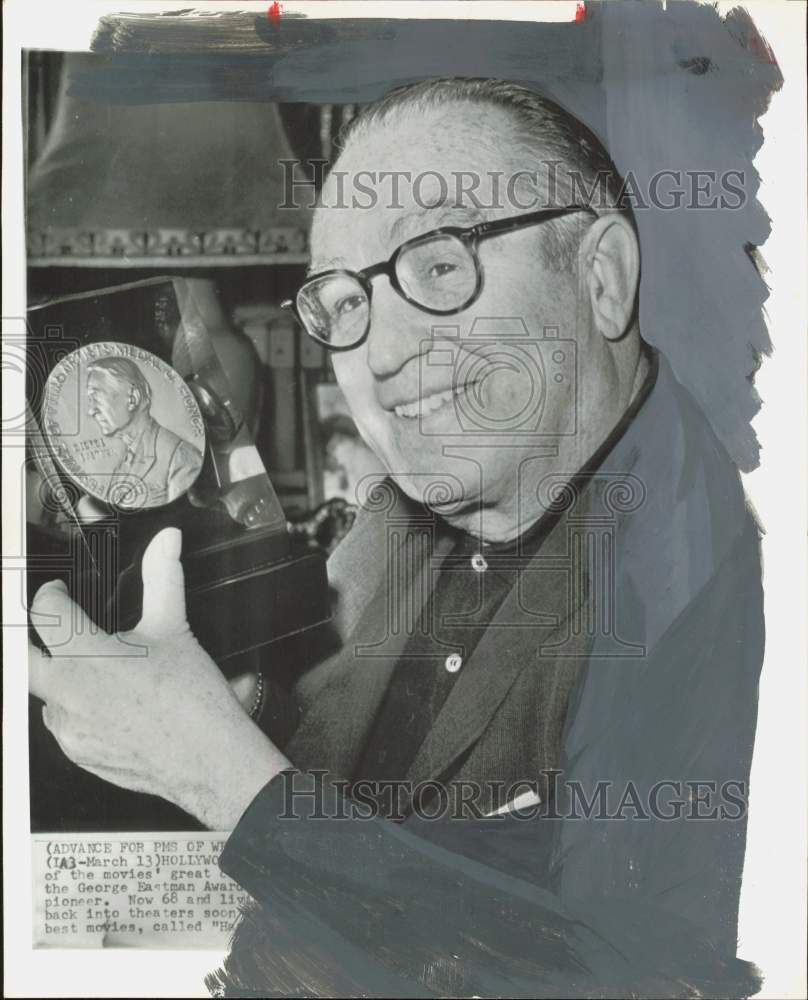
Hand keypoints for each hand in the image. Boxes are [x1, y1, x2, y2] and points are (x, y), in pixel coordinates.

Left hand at [29, 528, 289, 828]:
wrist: (209, 759)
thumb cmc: (194, 700)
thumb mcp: (174, 626)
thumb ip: (163, 576)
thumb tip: (166, 540)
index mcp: (88, 656)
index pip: (47, 613)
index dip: (51, 595)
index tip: (59, 592)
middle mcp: (68, 693)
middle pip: (22, 659)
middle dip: (32, 639)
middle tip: (52, 629)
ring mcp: (69, 728)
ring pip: (46, 693)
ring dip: (61, 677)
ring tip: (101, 673)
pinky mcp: (77, 753)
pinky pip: (64, 724)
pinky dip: (78, 709)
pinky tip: (112, 705)